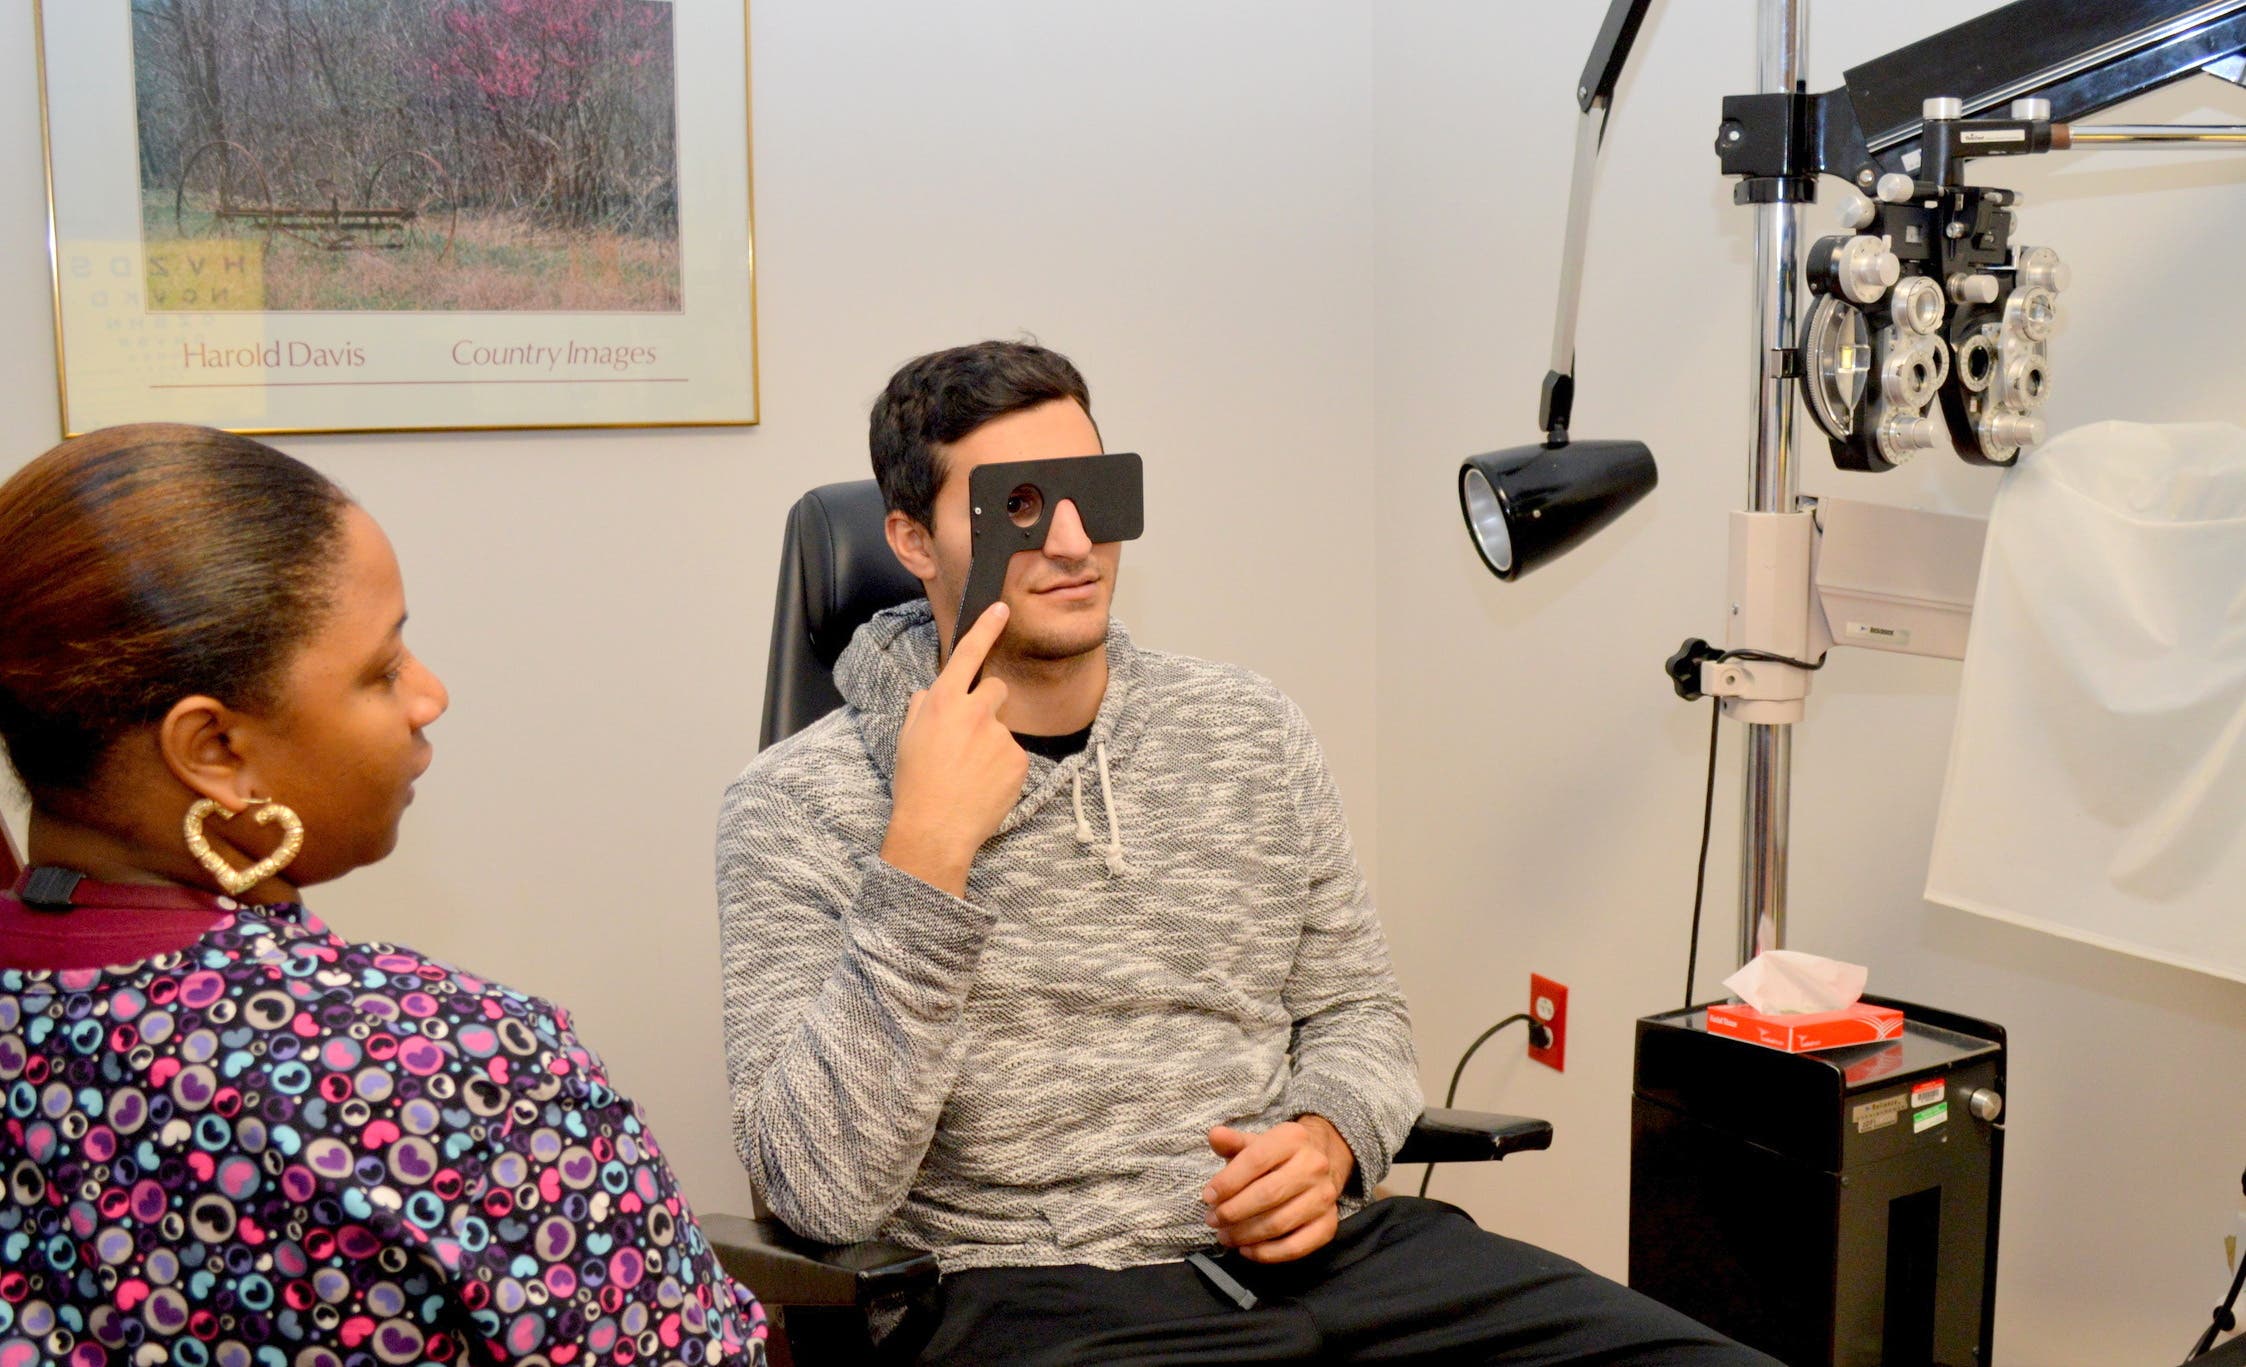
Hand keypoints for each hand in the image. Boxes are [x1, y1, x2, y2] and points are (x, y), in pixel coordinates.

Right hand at [880, 602, 1027, 896]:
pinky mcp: (1019, 760)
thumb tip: (932, 693)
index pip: (968, 654)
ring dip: (992, 742)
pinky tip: (985, 785)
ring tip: (971, 772)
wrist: (935, 829)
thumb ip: (922, 708)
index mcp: (943, 702)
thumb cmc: (916, 785)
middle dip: (987, 705)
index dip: (986, 628)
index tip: (1001, 609)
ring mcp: (1000, 735)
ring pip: (1003, 727)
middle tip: (970, 738)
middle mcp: (975, 712)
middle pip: (995, 689)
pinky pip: (1014, 755)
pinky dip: (1003, 767)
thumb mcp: (907, 738)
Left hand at [1200, 1116, 1353, 1262]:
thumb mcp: (1255, 1143)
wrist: (1319, 1165)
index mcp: (1293, 1138)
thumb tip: (1214, 1135)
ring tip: (1225, 1236)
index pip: (1256, 1160)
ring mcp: (1324, 1197)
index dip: (1228, 1181)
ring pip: (1279, 1223)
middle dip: (1233, 1212)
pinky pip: (1297, 1246)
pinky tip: (1247, 1250)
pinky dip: (1268, 1253)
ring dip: (1246, 1235)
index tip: (1208, 1196)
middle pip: (1268, 1195)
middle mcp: (1314, 1166)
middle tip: (1212, 1220)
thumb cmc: (1277, 1156)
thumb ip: (1233, 1142)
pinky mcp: (1329, 1224)